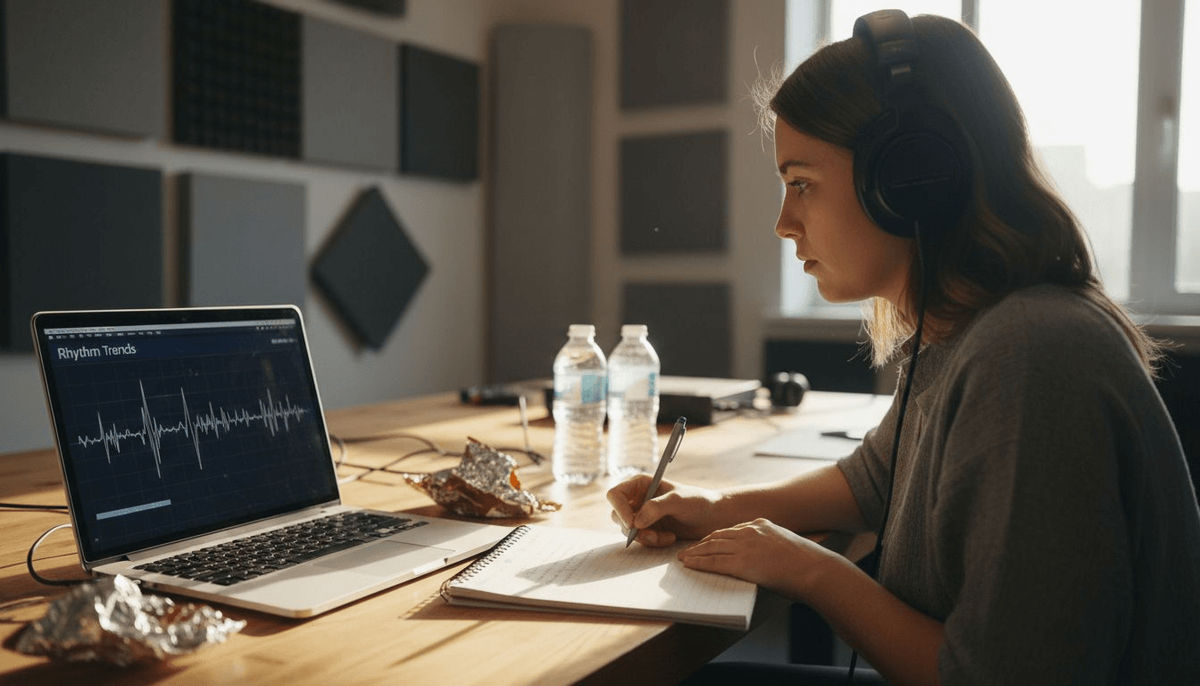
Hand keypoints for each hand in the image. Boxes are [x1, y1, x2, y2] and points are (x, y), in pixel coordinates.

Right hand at [606, 475, 723, 546]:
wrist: (712, 517)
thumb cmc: (698, 502)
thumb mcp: (678, 501)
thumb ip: (657, 507)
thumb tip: (636, 522)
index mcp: (641, 483)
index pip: (615, 495)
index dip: (619, 510)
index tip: (632, 524)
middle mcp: (637, 498)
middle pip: (617, 515)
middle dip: (633, 529)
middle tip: (652, 535)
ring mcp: (641, 514)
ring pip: (627, 531)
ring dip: (645, 538)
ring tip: (666, 537)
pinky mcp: (648, 529)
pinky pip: (640, 540)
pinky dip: (653, 542)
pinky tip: (670, 538)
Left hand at [677, 518, 838, 598]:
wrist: (814, 570)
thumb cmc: (805, 563)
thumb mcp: (784, 544)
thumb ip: (768, 545)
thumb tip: (759, 557)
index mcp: (760, 524)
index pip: (730, 530)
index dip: (714, 537)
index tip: (704, 542)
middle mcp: (750, 531)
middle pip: (717, 536)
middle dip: (700, 544)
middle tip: (687, 550)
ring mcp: (745, 546)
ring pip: (712, 547)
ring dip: (695, 553)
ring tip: (683, 558)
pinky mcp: (742, 563)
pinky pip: (714, 562)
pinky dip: (699, 563)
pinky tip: (689, 565)